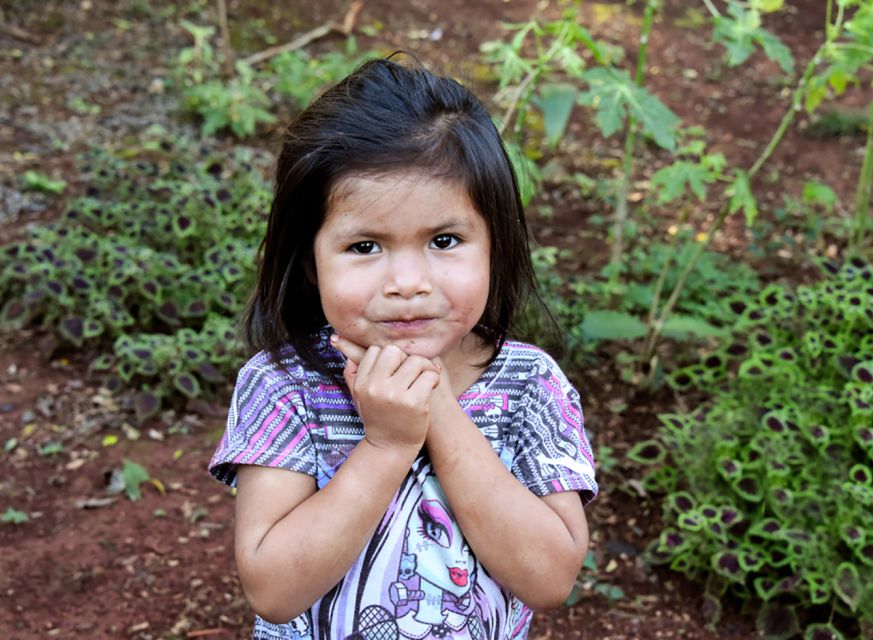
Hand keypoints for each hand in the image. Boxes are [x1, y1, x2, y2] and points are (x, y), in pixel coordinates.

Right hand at [331, 335, 439, 453]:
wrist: (390, 448)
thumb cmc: (378, 418)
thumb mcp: (359, 396)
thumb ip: (351, 373)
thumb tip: (338, 341)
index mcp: (361, 383)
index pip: (376, 351)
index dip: (390, 359)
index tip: (397, 371)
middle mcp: (375, 387)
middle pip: (395, 351)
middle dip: (406, 359)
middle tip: (412, 373)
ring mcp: (394, 394)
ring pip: (416, 361)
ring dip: (424, 368)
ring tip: (424, 379)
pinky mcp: (413, 402)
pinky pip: (429, 376)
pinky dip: (434, 379)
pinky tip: (431, 387)